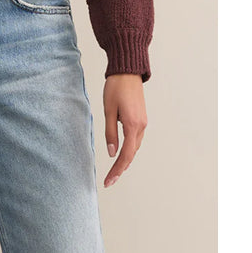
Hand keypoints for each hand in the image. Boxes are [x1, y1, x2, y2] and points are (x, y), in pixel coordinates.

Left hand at [102, 73, 146, 187]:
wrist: (127, 71)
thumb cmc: (115, 87)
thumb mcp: (108, 110)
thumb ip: (110, 132)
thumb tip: (112, 153)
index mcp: (132, 124)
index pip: (126, 154)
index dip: (117, 170)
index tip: (109, 181)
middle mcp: (141, 126)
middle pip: (132, 153)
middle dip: (120, 168)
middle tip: (109, 180)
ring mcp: (143, 122)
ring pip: (135, 147)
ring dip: (125, 159)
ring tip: (114, 171)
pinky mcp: (141, 118)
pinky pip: (136, 138)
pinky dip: (129, 148)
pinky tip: (121, 152)